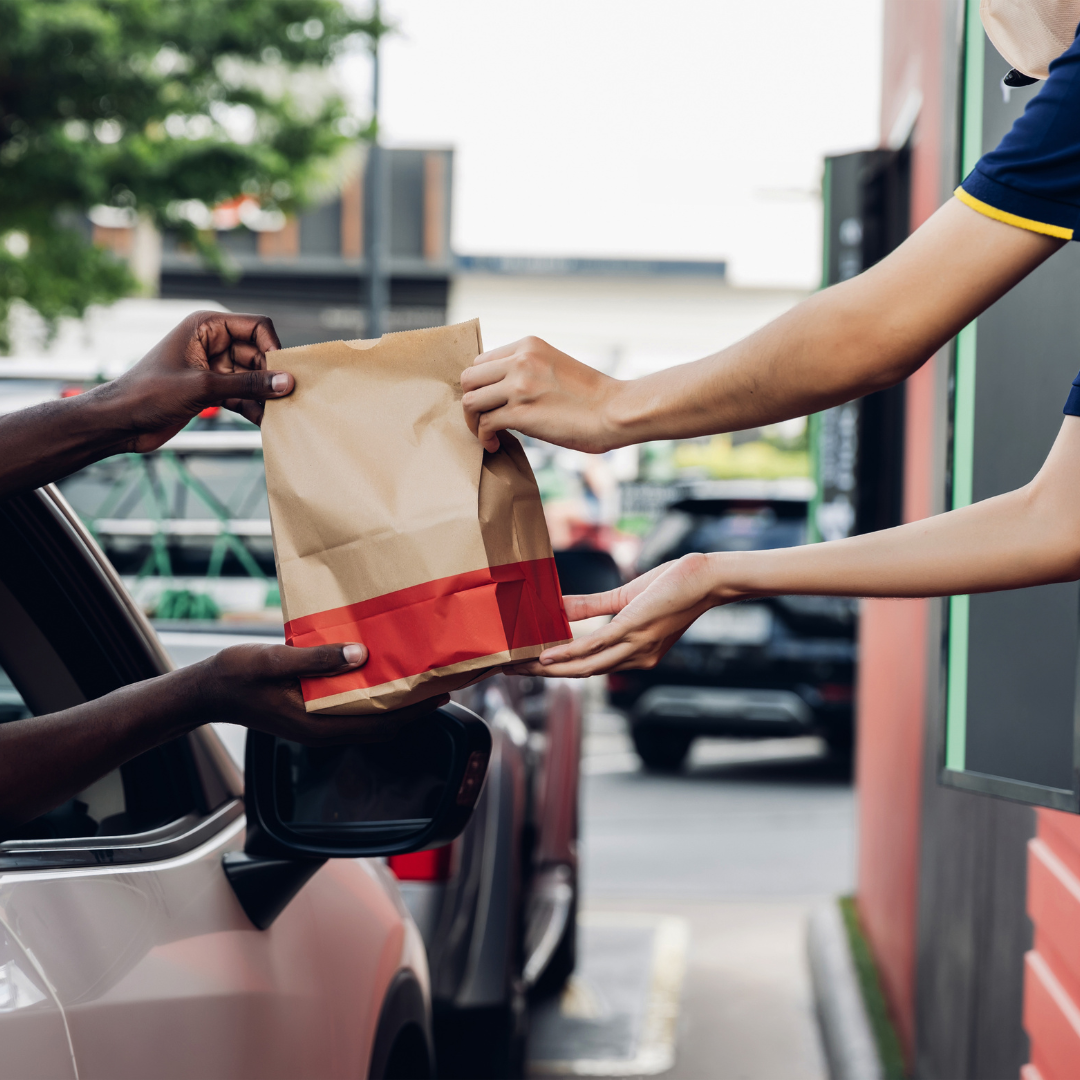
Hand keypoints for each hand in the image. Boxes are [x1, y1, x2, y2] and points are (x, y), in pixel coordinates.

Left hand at [104, 310, 293, 451]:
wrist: (119, 422)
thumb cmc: (149, 393)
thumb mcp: (203, 387)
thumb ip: (248, 384)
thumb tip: (286, 382)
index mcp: (206, 327)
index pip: (256, 327)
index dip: (273, 347)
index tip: (284, 374)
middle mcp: (212, 343)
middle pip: (258, 354)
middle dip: (271, 376)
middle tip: (286, 400)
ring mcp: (213, 367)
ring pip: (253, 377)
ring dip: (264, 396)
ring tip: (278, 415)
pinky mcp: (212, 390)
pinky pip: (243, 394)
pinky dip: (253, 407)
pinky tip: (264, 423)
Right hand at [197, 642, 448, 743]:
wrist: (207, 690)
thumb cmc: (237, 675)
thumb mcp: (275, 660)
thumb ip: (316, 660)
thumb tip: (360, 654)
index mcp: (318, 724)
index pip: (380, 723)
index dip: (414, 711)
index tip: (441, 693)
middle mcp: (324, 729)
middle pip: (381, 724)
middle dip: (413, 707)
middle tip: (441, 682)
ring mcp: (318, 724)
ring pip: (369, 717)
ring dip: (395, 701)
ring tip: (419, 676)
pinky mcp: (312, 713)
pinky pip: (353, 708)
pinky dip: (373, 694)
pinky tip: (382, 672)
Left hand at [461, 337, 621, 452]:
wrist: (615, 411)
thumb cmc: (592, 397)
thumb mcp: (556, 366)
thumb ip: (529, 369)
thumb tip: (504, 390)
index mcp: (528, 346)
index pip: (482, 361)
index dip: (481, 384)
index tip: (489, 402)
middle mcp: (520, 361)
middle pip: (469, 378)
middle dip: (471, 401)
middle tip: (482, 418)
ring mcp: (519, 386)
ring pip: (470, 401)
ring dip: (473, 422)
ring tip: (487, 434)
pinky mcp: (520, 413)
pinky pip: (484, 424)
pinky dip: (484, 438)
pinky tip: (494, 445)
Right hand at [512, 553, 724, 676]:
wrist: (707, 579)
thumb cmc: (674, 586)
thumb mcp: (626, 598)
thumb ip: (591, 606)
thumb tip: (559, 607)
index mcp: (635, 654)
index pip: (589, 667)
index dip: (556, 671)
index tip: (527, 668)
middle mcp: (635, 658)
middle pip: (580, 673)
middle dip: (542, 675)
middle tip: (510, 672)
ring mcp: (634, 646)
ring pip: (583, 666)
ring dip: (547, 669)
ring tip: (519, 667)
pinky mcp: (632, 630)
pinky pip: (593, 646)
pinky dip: (566, 653)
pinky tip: (545, 655)